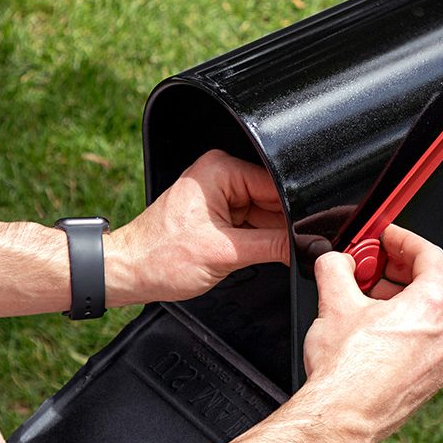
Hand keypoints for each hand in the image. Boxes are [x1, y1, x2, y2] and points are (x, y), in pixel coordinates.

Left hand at [103, 150, 290, 306]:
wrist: (129, 273)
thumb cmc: (160, 258)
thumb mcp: (225, 254)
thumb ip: (273, 247)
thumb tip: (306, 244)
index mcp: (220, 170)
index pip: (276, 184)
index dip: (297, 209)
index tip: (312, 230)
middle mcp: (220, 175)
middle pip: (274, 199)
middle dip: (284, 224)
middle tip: (295, 247)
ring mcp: (220, 195)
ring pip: (265, 214)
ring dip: (271, 235)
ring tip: (264, 253)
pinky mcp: (219, 214)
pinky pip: (252, 224)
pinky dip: (257, 240)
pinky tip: (255, 253)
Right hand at [296, 226, 442, 442]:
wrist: (342, 418)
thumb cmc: (345, 373)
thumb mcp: (333, 303)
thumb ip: (335, 267)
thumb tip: (335, 259)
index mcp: (433, 307)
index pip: (431, 255)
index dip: (405, 239)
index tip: (388, 237)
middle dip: (411, 268)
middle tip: (383, 264)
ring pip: (442, 312)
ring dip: (413, 296)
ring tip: (377, 297)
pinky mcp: (436, 378)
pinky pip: (436, 340)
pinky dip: (416, 325)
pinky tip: (384, 328)